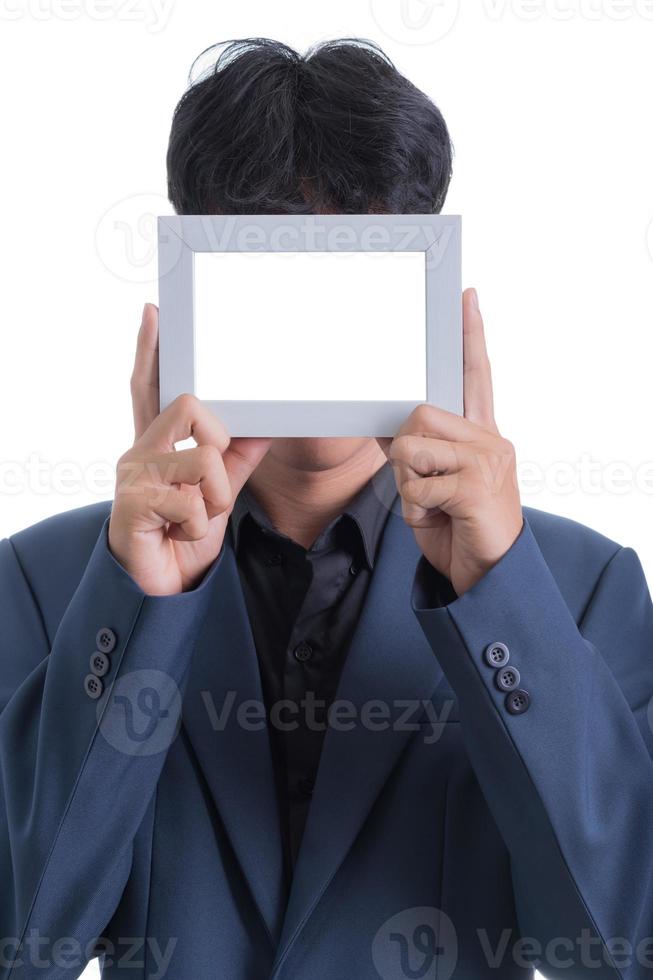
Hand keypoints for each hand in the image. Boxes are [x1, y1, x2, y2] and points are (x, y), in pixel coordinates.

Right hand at [108, 304, 270, 594]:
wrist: (163, 588)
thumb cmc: (184, 535)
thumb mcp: (219, 490)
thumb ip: (238, 456)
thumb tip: (266, 421)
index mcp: (157, 443)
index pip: (151, 387)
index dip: (151, 350)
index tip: (154, 312)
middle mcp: (139, 450)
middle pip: (191, 405)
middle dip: (219, 444)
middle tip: (209, 485)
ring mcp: (132, 475)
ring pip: (203, 457)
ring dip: (215, 498)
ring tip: (193, 519)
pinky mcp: (132, 502)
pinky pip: (192, 499)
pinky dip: (199, 523)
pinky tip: (178, 534)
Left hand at [385, 289, 522, 596]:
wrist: (489, 576)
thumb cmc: (460, 528)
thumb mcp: (435, 485)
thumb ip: (419, 452)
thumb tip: (388, 428)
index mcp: (482, 435)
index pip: (475, 375)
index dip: (470, 336)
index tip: (467, 296)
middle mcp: (490, 440)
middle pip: (418, 415)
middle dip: (404, 454)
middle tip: (424, 487)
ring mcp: (487, 462)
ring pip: (410, 449)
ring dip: (407, 485)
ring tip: (433, 507)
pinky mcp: (475, 488)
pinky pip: (415, 486)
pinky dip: (414, 511)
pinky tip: (438, 522)